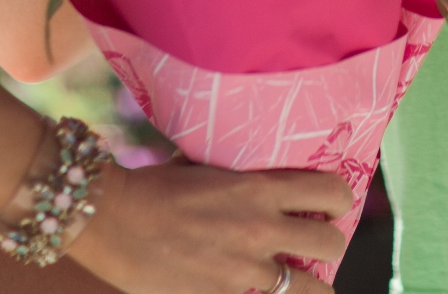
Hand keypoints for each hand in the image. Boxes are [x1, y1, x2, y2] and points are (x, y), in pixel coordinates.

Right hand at [69, 162, 352, 293]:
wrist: (109, 220)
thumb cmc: (151, 186)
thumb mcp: (201, 165)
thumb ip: (234, 174)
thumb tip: (250, 167)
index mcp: (258, 189)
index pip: (330, 193)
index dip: (338, 199)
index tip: (331, 203)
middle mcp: (260, 230)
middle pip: (330, 242)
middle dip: (328, 242)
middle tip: (315, 243)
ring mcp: (243, 271)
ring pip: (311, 289)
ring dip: (310, 285)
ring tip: (304, 283)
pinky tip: (257, 290)